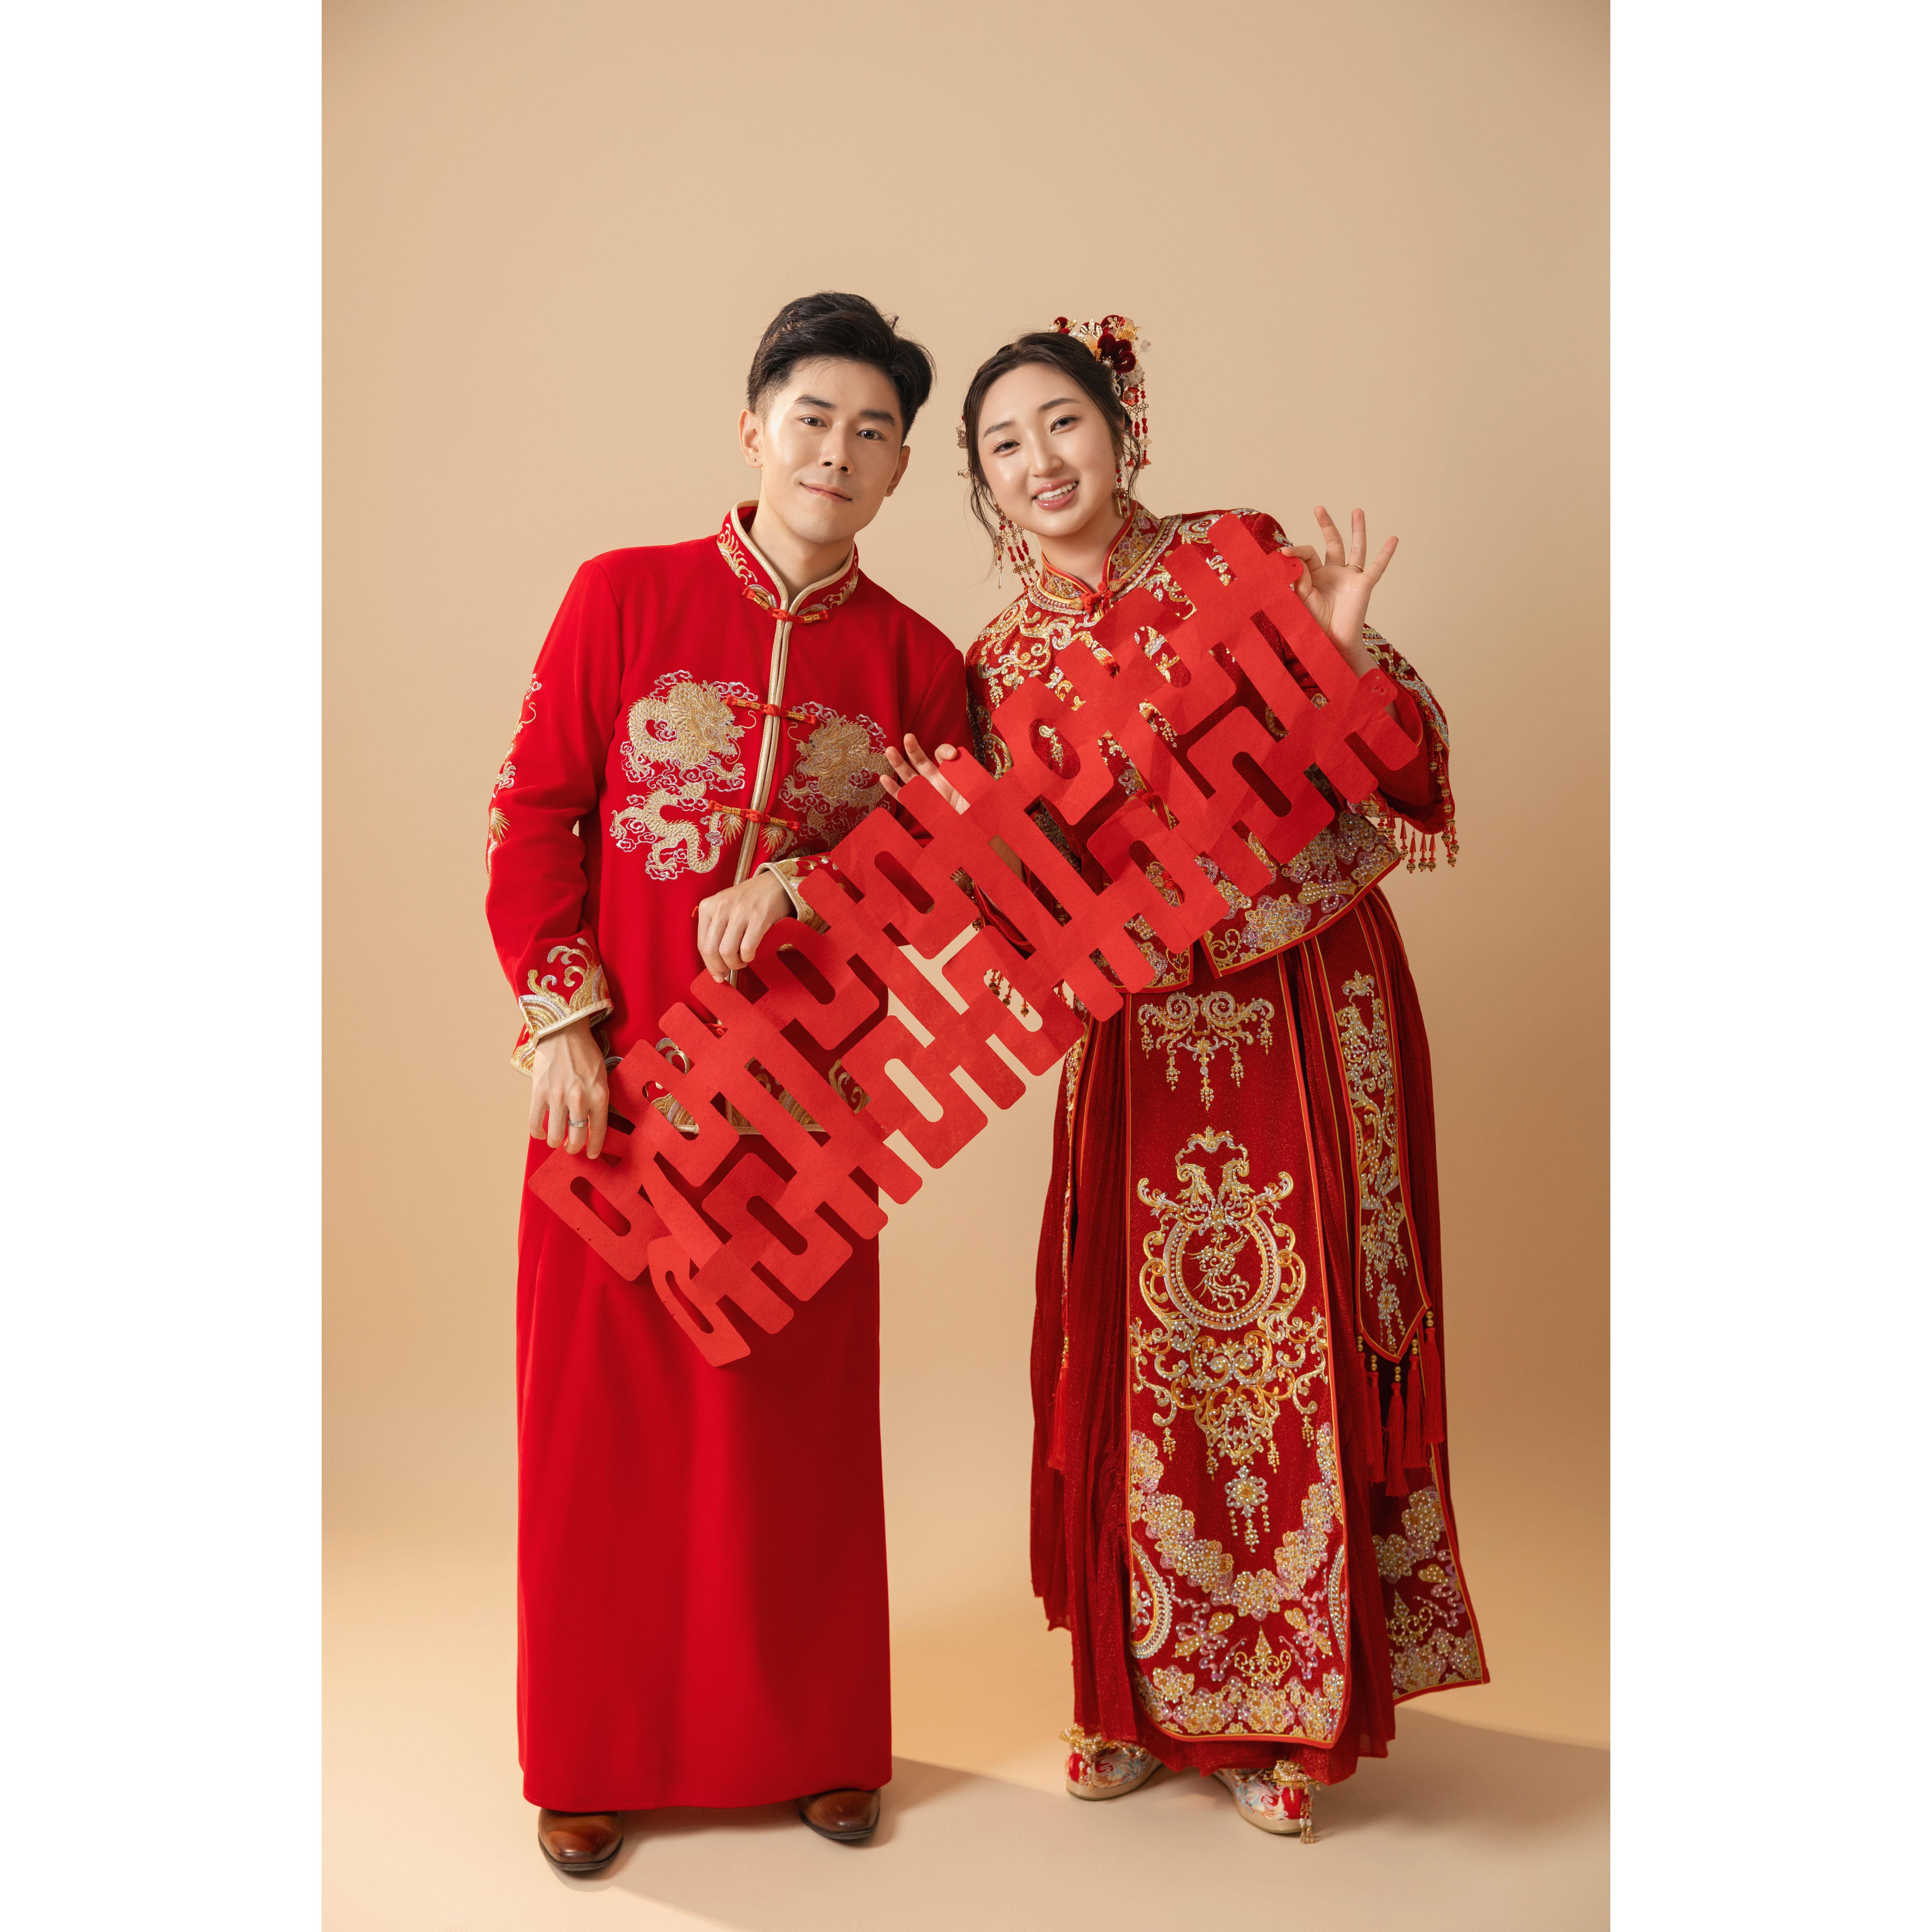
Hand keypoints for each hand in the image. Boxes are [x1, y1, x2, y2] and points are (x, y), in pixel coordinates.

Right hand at [529, 1015, 608, 1158]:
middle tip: (572, 1147)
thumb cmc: (585, 1053)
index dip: (595, 1147)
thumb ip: (599, 1100)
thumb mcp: (602, 1076)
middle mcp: (579, 1099)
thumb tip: (593, 1123)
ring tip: (556, 1140)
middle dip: (574, 1148)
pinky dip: (537, 1132)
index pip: (598, 1131)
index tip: (592, 1154)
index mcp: (599, 1095)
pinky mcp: (539, 1093)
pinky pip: (535, 1122)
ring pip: (555, 1135)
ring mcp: (557, 1097)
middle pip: (576, 1137)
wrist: (563, 1032)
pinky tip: (540, 1132)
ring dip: (555, 1142)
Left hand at [695, 869, 792, 981]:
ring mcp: (740, 911)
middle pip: (711, 950)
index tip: (717, 975)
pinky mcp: (758, 916)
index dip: (708, 965)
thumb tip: (714, 964)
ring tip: (742, 961)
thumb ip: (716, 930)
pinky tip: (751, 955)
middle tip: (729, 970)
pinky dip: (748, 957)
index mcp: (708, 906)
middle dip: (720, 967)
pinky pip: (747, 947)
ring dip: (735, 964)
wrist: (775, 883)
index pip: (702, 944)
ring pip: (727, 951)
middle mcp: (721, 907)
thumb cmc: (748, 900)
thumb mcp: (724, 908)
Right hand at [883, 734, 1022, 876]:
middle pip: (922, 762)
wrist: (980, 832)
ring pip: (910, 777)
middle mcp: (940, 781)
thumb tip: (955, 758)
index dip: (944, 751)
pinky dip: (894, 790)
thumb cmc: (982, 809)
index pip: (944, 756)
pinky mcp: (922, 808)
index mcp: (953, 773)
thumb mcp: (979, 787)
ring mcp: (929, 794)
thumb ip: (968, 772)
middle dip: (914, 750)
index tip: (951, 756)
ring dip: (899, 764)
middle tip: (908, 737)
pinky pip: (906, 799)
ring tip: (889, 750)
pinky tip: (883, 778)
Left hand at [1293, 507, 1396, 663]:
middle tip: (1319, 508)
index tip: (1283, 552)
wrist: (1331, 641)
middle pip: (1333, 543)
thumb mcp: (1301, 597)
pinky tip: (1394, 539)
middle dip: (1327, 525)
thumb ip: (1297, 577)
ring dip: (1357, 529)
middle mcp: (1334, 573)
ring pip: (1356, 548)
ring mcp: (1350, 577)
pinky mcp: (1364, 585)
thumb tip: (1289, 554)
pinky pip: (1377, 567)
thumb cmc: (1314, 624)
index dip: (1296, 551)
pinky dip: (1386, 554)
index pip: (1308, 554)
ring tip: (1357, 510)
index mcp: (1316, 576)